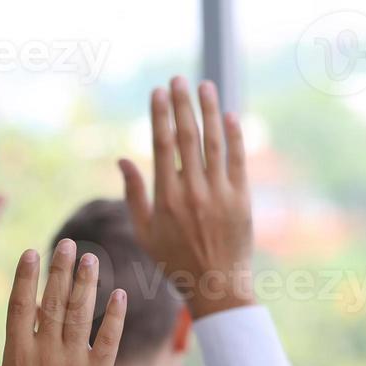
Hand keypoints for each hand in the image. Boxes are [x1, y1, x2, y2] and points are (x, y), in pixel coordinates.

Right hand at [0, 241, 127, 365]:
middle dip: (60, 269)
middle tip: (68, 245)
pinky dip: (115, 317)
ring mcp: (73, 362)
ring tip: (91, 259)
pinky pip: (109, 340)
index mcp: (16, 355)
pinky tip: (120, 295)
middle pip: (53, 300)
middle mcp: (45, 352)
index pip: (20, 304)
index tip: (30, 252)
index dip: (25, 276)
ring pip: (80, 313)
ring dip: (86, 283)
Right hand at [120, 77, 254, 319]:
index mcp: (166, 198)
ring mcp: (220, 194)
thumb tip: (123, 159)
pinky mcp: (242, 198)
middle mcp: (193, 192)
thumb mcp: (144, 232)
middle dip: (182, 104)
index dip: (160, 115)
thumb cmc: (174, 260)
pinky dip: (234, 136)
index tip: (157, 92)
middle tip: (178, 80)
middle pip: (188, 137)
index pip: (163, 146)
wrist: (216, 285)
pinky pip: (238, 160)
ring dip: (209, 111)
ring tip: (204, 86)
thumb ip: (134, 194)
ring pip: (214, 143)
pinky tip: (229, 115)